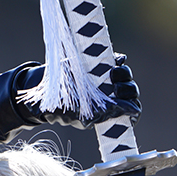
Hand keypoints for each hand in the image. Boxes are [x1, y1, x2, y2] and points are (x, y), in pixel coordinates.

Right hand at [15, 54, 140, 128]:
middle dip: (128, 89)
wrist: (42, 89)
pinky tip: (112, 63)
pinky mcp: (99, 63)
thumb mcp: (85, 115)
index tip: (126, 103)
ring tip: (112, 73)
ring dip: (124, 74)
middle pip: (131, 91)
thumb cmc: (61, 108)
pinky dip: (118, 61)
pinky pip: (118, 60)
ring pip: (126, 75)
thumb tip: (134, 109)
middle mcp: (109, 96)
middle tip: (116, 86)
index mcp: (107, 112)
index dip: (133, 106)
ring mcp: (105, 79)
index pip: (132, 110)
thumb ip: (108, 113)